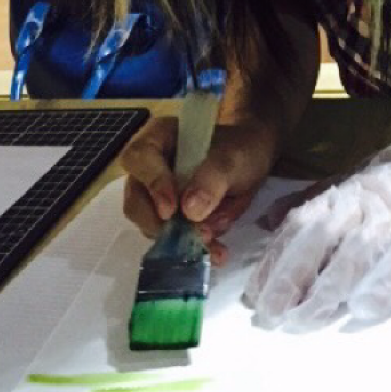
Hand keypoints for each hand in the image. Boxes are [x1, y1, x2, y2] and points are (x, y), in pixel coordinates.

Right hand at [120, 117, 275, 264]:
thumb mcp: (233, 158)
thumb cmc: (241, 148)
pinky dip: (192, 248)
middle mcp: (149, 169)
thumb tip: (189, 212)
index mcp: (158, 139)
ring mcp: (156, 197)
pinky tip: (216, 252)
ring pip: (151, 224)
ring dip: (179, 241)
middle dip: (162, 224)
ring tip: (213, 246)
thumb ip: (212, 178)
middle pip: (136, 200)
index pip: (139, 158)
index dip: (152, 184)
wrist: (254, 160)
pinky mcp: (170, 219)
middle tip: (195, 235)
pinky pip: (171, 238)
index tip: (172, 209)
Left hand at [243, 98, 390, 328]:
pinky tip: (362, 310)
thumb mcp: (350, 181)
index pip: (297, 228)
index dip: (273, 262)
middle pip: (316, 241)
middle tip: (268, 317)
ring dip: (323, 294)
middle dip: (288, 281)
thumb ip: (310, 202)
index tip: (253, 296)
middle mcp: (362, 204)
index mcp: (341, 194)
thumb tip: (267, 222)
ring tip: (301, 323)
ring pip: (352, 257)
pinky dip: (381, 287)